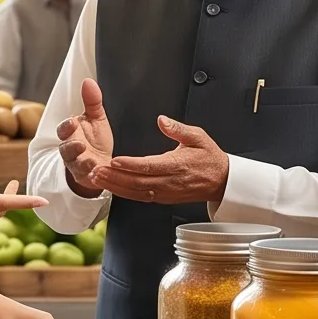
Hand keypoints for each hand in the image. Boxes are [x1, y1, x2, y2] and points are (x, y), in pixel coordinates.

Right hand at [54, 79, 114, 195]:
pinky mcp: (84, 177)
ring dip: (81, 162)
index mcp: (71, 133)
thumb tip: (88, 80)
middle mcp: (70, 149)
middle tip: (80, 144)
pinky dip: (91, 174)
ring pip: (74, 164)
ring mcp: (76, 164)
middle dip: (71, 146)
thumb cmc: (96, 140)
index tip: (73, 122)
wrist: (101, 164)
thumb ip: (92, 101)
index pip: (64, 129)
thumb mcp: (97, 119)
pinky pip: (85, 176)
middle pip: (65, 148)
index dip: (66, 127)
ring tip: (90, 160)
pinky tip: (98, 171)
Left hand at [97, 116, 229, 206]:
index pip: (149, 166)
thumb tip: (162, 120)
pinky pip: (141, 198)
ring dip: (115, 186)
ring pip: (136, 192)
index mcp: (177, 165)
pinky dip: (124, 193)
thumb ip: (178, 129)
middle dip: (115, 177)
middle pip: (137, 182)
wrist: (221, 181)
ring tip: (98, 179)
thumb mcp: (198, 137)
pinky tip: (111, 187)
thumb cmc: (209, 158)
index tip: (115, 160)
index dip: (130, 165)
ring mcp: (165, 192)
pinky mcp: (163, 198)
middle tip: (96, 170)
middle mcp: (169, 181)